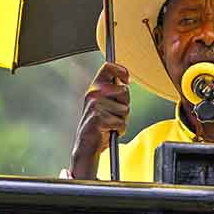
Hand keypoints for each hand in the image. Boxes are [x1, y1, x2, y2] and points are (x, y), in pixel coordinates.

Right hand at [70, 62, 129, 178]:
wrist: (87, 146)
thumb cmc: (100, 125)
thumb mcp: (106, 104)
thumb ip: (114, 93)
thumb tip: (125, 83)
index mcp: (95, 88)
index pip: (108, 68)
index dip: (121, 70)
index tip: (127, 79)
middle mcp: (93, 94)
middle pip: (124, 91)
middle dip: (125, 105)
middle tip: (115, 114)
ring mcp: (95, 106)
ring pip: (125, 110)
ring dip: (122, 120)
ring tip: (110, 125)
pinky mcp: (99, 119)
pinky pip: (121, 123)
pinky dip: (120, 130)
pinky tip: (109, 132)